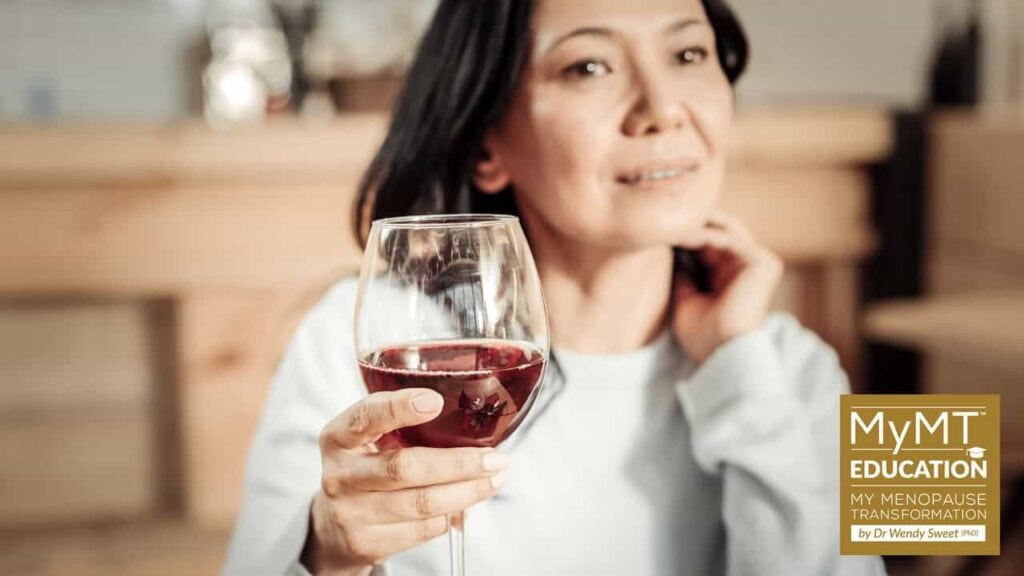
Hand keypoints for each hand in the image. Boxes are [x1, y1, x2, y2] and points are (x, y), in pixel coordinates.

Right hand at [303, 389, 509, 574]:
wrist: (335, 527)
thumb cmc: (366, 469)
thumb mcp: (371, 439)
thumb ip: (404, 423)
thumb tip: (470, 419)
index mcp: (339, 437)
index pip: (366, 417)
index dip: (399, 408)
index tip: (435, 402)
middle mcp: (340, 475)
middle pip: (404, 468)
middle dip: (458, 463)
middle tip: (494, 459)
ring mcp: (350, 513)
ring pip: (421, 503)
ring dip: (467, 492)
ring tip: (493, 480)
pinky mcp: (367, 543)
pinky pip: (424, 529)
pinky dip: (453, 515)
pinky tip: (466, 504)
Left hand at [672, 211, 783, 363]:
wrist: (721, 354)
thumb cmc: (703, 336)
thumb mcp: (685, 298)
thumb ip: (683, 272)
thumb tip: (668, 248)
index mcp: (733, 276)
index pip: (710, 243)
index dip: (686, 232)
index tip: (660, 225)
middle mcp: (748, 266)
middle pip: (719, 231)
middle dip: (692, 221)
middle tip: (664, 213)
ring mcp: (758, 263)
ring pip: (726, 230)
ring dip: (698, 223)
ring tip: (672, 218)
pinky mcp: (763, 263)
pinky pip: (731, 239)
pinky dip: (707, 233)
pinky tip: (684, 231)